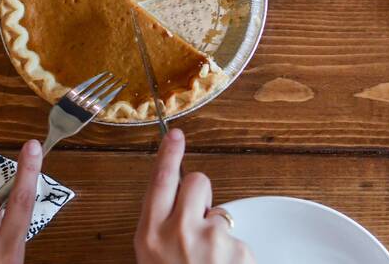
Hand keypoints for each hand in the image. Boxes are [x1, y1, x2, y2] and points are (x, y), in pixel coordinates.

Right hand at [134, 128, 254, 263]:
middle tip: (198, 220)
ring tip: (209, 260)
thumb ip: (160, 226)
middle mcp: (179, 233)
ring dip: (216, 231)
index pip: (161, 180)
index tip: (175, 136)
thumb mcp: (151, 255)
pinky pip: (237, 238)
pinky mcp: (238, 249)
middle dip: (200, 193)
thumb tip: (176, 202)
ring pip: (219, 213)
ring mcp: (211, 240)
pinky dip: (232, 253)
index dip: (169, 154)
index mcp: (151, 235)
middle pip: (196, 182)